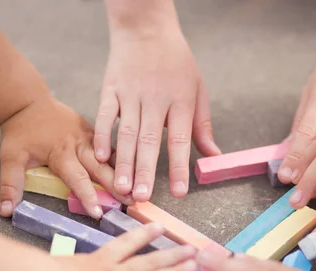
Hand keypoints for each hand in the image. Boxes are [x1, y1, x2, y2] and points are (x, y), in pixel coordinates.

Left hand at [0, 94, 131, 218]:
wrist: (28, 101)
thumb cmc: (21, 131)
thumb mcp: (10, 157)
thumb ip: (10, 185)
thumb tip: (5, 211)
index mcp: (61, 153)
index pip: (77, 179)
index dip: (88, 197)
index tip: (98, 213)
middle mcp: (80, 146)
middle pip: (102, 169)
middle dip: (118, 186)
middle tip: (133, 202)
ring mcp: (90, 138)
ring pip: (111, 158)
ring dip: (126, 173)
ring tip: (140, 188)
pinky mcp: (95, 133)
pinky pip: (111, 148)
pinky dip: (124, 160)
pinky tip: (137, 171)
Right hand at [94, 25, 220, 201]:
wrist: (146, 28)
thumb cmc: (176, 62)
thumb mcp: (197, 91)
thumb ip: (203, 127)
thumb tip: (214, 156)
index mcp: (180, 102)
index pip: (179, 140)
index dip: (179, 168)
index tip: (178, 192)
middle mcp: (155, 99)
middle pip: (149, 141)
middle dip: (145, 171)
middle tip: (141, 197)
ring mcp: (131, 94)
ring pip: (127, 133)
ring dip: (124, 162)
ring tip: (121, 187)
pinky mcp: (111, 88)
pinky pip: (106, 115)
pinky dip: (103, 136)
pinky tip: (101, 157)